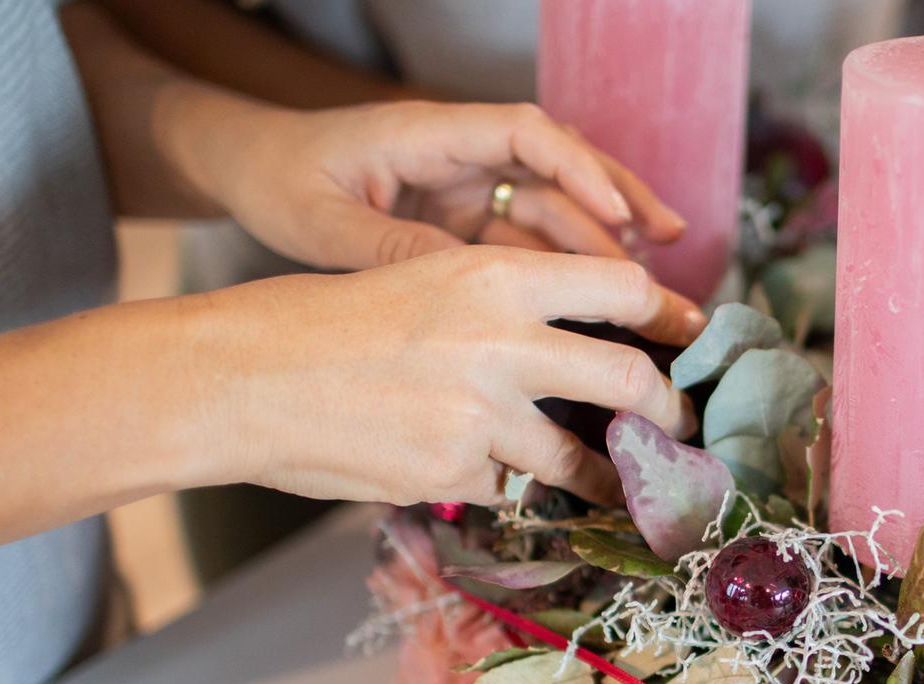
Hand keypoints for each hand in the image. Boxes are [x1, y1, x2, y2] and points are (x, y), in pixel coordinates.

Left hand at [188, 100, 688, 269]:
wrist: (251, 173)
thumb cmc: (280, 180)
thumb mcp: (323, 222)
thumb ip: (393, 249)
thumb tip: (466, 288)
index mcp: (431, 134)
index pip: (526, 136)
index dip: (580, 172)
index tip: (618, 216)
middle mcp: (464, 154)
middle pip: (561, 169)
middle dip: (620, 204)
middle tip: (672, 245)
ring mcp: (470, 187)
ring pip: (554, 210)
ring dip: (603, 245)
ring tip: (650, 290)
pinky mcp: (467, 223)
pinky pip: (528, 243)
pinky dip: (565, 273)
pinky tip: (599, 309)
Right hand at [202, 246, 706, 506]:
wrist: (237, 380)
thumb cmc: (319, 323)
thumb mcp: (421, 279)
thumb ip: (503, 308)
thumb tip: (577, 344)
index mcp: (494, 275)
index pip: (620, 287)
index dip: (665, 316)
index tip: (685, 339)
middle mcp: (501, 342)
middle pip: (627, 377)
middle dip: (665, 409)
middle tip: (677, 426)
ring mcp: (479, 416)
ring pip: (572, 455)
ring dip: (599, 473)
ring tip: (617, 484)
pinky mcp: (451, 475)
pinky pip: (503, 487)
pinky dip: (498, 485)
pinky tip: (468, 472)